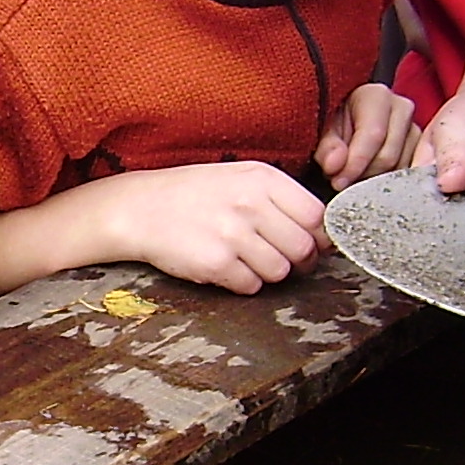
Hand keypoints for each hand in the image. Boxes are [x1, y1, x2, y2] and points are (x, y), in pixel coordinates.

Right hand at [106, 162, 324, 292]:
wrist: (140, 208)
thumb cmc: (194, 194)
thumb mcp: (240, 179)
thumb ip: (281, 200)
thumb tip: (323, 234)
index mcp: (263, 179)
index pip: (316, 215)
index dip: (318, 236)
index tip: (309, 242)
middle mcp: (251, 203)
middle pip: (304, 248)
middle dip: (298, 260)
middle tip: (279, 257)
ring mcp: (233, 234)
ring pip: (280, 271)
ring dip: (268, 272)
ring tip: (245, 258)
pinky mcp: (216, 263)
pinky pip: (251, 286)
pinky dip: (243, 283)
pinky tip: (226, 266)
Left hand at [318, 83, 419, 188]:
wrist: (348, 119)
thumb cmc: (334, 120)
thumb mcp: (323, 130)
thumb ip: (327, 148)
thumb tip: (334, 165)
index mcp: (378, 96)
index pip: (373, 135)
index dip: (354, 163)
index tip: (337, 181)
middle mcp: (402, 109)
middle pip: (388, 157)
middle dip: (362, 175)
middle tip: (341, 180)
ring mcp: (415, 130)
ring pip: (398, 170)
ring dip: (373, 180)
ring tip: (354, 174)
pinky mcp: (421, 151)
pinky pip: (406, 175)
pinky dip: (385, 183)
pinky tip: (368, 177)